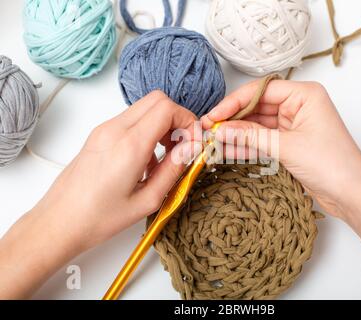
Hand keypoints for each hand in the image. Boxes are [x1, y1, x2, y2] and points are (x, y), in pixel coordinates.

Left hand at [0, 91, 198, 297]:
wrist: (59, 221)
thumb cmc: (96, 218)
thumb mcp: (146, 200)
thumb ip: (173, 170)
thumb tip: (191, 150)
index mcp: (129, 146)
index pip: (167, 109)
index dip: (188, 121)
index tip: (193, 142)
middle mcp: (114, 130)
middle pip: (157, 100)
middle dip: (177, 119)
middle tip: (182, 146)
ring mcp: (104, 130)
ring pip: (144, 108)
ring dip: (162, 125)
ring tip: (164, 157)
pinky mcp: (99, 135)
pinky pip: (130, 120)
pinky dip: (147, 131)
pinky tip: (146, 160)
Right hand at [202, 80, 360, 218]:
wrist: (352, 195)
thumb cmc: (333, 165)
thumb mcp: (287, 147)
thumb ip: (251, 136)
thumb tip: (222, 129)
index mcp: (305, 95)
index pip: (261, 91)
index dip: (234, 102)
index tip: (214, 115)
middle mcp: (299, 106)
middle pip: (257, 107)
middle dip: (233, 119)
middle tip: (210, 129)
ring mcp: (294, 125)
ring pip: (258, 125)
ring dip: (237, 134)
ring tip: (214, 141)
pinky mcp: (291, 143)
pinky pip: (263, 139)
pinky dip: (247, 145)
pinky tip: (228, 150)